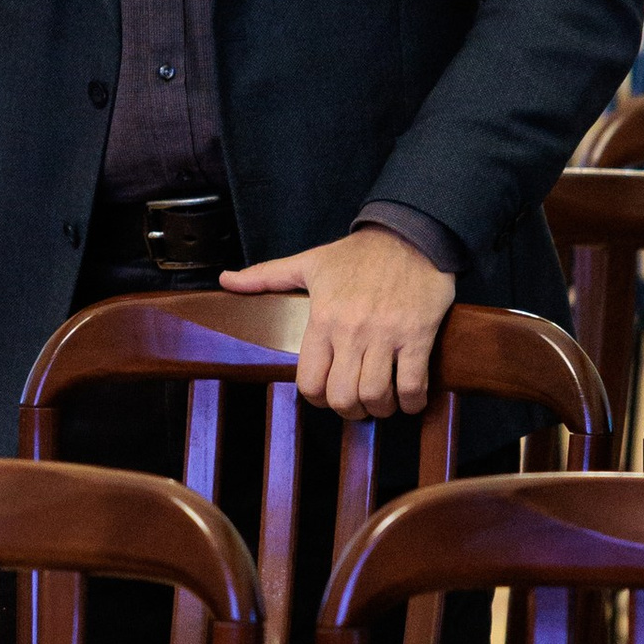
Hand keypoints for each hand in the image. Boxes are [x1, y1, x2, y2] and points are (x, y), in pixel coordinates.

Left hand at [221, 226, 455, 418]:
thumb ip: (265, 276)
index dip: (317, 399)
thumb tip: (225, 280)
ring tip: (382, 401)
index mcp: (322, 319)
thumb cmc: (357, 254)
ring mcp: (387, 335)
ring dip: (380, 408)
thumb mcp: (308, 262)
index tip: (328, 395)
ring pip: (376, 396)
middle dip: (350, 410)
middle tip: (356, 404)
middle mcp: (351, 331)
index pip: (310, 382)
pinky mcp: (418, 335)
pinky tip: (410, 399)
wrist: (410, 233)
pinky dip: (412, 403)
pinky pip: (413, 385)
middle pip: (343, 397)